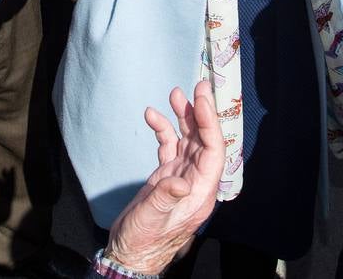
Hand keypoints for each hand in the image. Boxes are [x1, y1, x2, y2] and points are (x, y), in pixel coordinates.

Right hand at [103, 81, 221, 274]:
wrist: (129, 255)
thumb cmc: (143, 242)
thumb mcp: (153, 219)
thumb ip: (165, 197)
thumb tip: (179, 181)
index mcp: (200, 193)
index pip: (213, 152)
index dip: (210, 124)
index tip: (203, 100)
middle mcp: (195, 182)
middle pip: (204, 141)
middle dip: (201, 114)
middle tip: (198, 86)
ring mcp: (181, 177)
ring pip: (188, 141)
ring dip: (183, 118)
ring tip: (175, 95)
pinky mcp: (167, 177)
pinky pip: (169, 148)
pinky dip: (163, 131)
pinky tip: (152, 116)